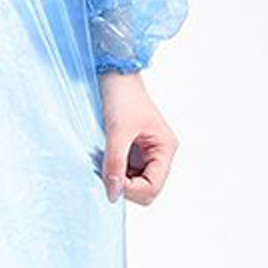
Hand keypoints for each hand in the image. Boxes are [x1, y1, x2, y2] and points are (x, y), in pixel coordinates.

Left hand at [98, 70, 177, 205]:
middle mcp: (158, 153)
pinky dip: (113, 168)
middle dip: (125, 186)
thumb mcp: (117, 131)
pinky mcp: (131, 148)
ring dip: (117, 177)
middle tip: (105, 171)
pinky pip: (124, 169)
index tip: (111, 180)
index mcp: (164, 149)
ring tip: (103, 160)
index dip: (132, 190)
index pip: (153, 187)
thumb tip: (113, 194)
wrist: (114, 73)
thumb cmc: (123, 96)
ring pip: (133, 181)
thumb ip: (115, 164)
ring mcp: (145, 152)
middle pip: (145, 189)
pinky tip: (103, 157)